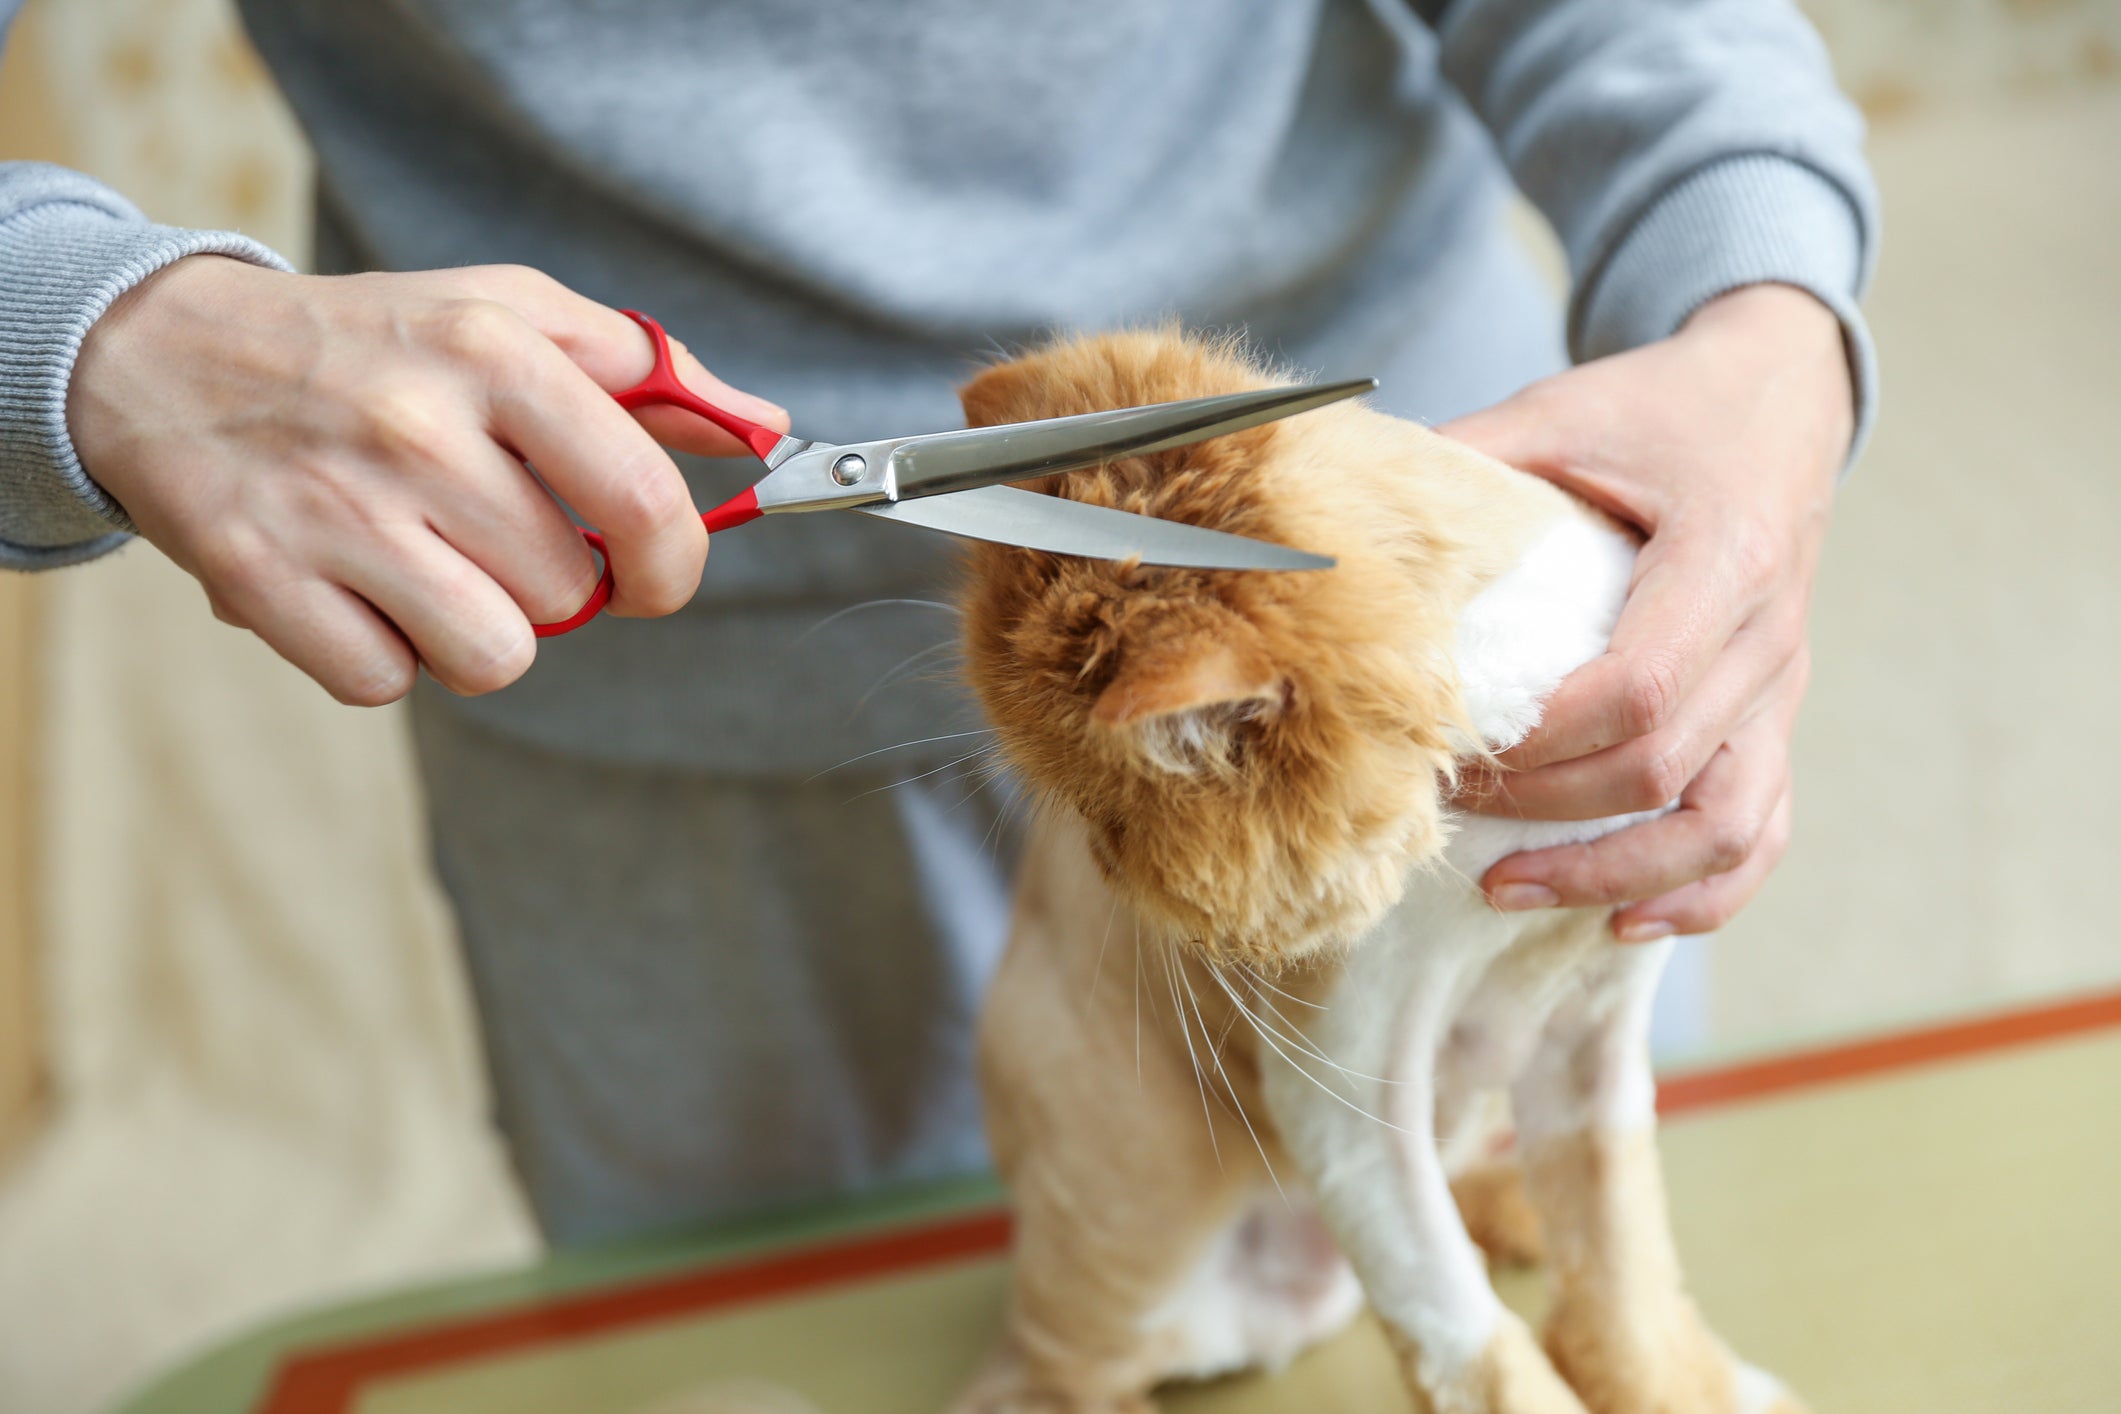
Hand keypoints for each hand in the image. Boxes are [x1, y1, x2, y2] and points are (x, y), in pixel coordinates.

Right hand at [67, 257, 786, 704]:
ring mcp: (334, 509)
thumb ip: (647, 372)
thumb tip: (762, 430)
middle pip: (569, 592)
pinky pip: (386, 682)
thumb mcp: (509, 314)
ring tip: (431, 569)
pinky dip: (383, 656)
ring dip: (477, 634)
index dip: (676, 562)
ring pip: (492, 655)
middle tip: (492, 538)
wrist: (161, 353)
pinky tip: (356, 589)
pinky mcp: (259, 579)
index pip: (642, 498)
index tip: (658, 575)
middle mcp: (416, 429)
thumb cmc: (372, 343)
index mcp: (494, 352)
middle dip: (552, 585)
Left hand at [1444, 284, 1853, 941]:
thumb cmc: (1659, 408)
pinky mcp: (1777, 719)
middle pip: (1663, 768)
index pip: (1639, 688)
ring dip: (1618, 873)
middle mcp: (1769, 637)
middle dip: (1548, 809)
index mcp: (1725, 556)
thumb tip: (1346, 505)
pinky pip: (1761, 829)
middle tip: (1448, 816)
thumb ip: (1469, 459)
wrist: (1778, 400)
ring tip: (1511, 891)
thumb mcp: (1563, 410)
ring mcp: (1782, 690)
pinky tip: (1625, 920)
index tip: (1455, 749)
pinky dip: (1704, 892)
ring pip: (1726, 823)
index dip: (1543, 741)